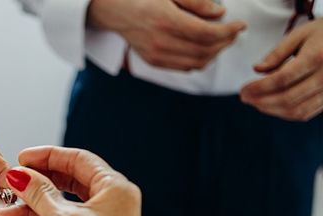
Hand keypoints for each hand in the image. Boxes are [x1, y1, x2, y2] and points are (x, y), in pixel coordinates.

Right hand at [0, 147, 143, 215]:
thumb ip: (39, 193)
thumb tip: (22, 176)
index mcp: (116, 190)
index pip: (79, 161)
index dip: (48, 157)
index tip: (23, 158)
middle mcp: (111, 208)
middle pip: (65, 188)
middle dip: (33, 190)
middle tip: (11, 187)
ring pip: (57, 214)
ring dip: (28, 215)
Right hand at [87, 0, 245, 70]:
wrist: (116, 11)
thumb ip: (196, 1)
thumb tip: (219, 12)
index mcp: (166, 20)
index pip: (207, 33)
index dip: (228, 31)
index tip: (240, 24)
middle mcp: (161, 42)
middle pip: (205, 50)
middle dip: (225, 42)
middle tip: (233, 32)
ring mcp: (156, 55)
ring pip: (196, 63)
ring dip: (214, 53)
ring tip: (221, 41)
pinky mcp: (154, 61)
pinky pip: (184, 67)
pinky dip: (199, 60)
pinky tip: (204, 49)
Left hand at [241, 19, 322, 120]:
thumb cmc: (322, 33)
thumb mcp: (300, 34)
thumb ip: (277, 53)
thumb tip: (256, 69)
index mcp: (317, 57)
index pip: (282, 79)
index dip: (259, 87)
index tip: (243, 89)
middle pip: (287, 98)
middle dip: (261, 101)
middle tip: (244, 98)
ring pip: (296, 111)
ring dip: (271, 110)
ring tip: (255, 102)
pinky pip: (304, 113)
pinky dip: (284, 113)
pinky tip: (271, 105)